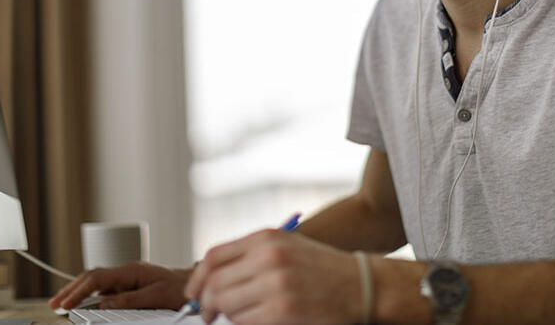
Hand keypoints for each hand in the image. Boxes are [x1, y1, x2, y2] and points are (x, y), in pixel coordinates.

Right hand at [49, 261, 191, 310]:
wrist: (194, 283)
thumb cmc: (178, 288)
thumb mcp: (155, 297)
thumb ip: (128, 300)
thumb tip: (104, 304)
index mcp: (131, 270)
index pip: (97, 278)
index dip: (78, 291)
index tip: (65, 303)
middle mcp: (126, 270)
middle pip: (92, 277)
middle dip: (71, 289)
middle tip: (55, 303)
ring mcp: (127, 276)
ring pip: (96, 280)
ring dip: (78, 290)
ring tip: (62, 301)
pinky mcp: (129, 283)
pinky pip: (105, 286)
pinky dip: (90, 293)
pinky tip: (82, 300)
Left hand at [185, 229, 362, 324]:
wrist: (361, 285)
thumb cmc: (322, 269)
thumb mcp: (286, 247)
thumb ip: (251, 256)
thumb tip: (211, 279)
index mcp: (266, 238)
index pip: (214, 257)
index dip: (197, 279)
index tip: (194, 293)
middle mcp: (269, 257)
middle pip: (215, 283)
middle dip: (205, 303)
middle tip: (207, 314)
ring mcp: (276, 284)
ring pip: (226, 304)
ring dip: (226, 315)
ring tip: (238, 316)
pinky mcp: (283, 310)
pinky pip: (244, 321)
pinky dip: (242, 324)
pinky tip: (255, 321)